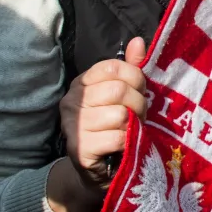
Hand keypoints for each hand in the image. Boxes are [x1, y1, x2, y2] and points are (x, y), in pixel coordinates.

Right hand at [58, 37, 149, 189]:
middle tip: (139, 115)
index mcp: (82, 83)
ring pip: (119, 114)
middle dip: (138, 103)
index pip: (114, 67)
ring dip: (134, 124)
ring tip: (131, 130)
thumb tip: (139, 41)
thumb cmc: (114, 126)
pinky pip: (117, 137)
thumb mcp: (124, 95)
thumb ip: (131, 69)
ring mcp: (72, 126)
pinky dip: (128, 141)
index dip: (135, 78)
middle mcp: (71, 101)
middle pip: (118, 90)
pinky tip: (123, 145)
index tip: (140, 91)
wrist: (100, 170)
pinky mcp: (80, 149)